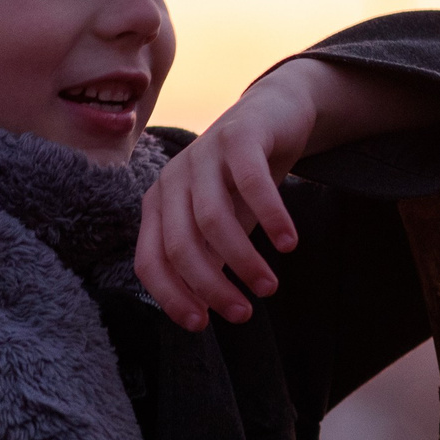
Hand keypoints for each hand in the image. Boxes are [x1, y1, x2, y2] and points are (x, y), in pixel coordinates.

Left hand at [134, 67, 318, 330]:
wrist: (276, 115)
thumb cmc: (242, 179)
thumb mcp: (221, 223)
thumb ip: (208, 258)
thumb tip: (204, 310)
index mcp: (159, 204)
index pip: (150, 261)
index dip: (171, 296)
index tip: (202, 324)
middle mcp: (173, 178)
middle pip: (180, 244)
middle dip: (210, 286)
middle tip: (243, 313)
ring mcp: (203, 154)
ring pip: (212, 219)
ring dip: (242, 259)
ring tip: (269, 286)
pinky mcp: (239, 136)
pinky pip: (251, 183)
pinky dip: (271, 217)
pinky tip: (289, 243)